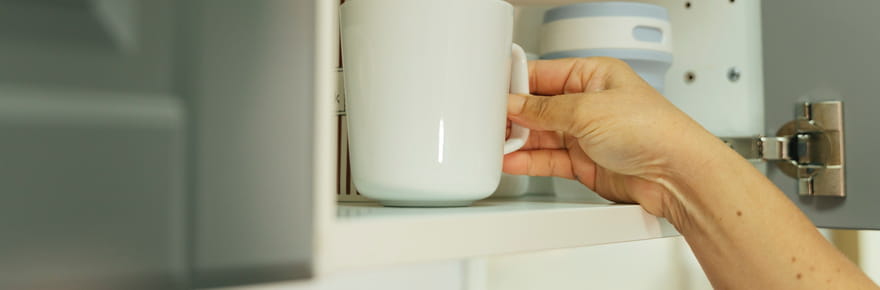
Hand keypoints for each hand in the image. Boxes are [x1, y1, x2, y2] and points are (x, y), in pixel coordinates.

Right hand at [504, 57, 721, 216]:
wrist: (676, 174)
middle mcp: (589, 103)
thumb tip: (516, 106)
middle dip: (515, 116)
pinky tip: (512, 160)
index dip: (518, 84)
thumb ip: (545, 110)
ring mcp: (586, 134)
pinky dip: (529, 161)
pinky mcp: (584, 163)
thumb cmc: (652, 130)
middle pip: (538, 107)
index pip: (544, 75)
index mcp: (594, 75)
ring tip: (497, 145)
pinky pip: (548, 159)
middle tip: (492, 123)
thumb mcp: (587, 109)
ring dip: (519, 141)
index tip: (495, 94)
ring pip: (541, 135)